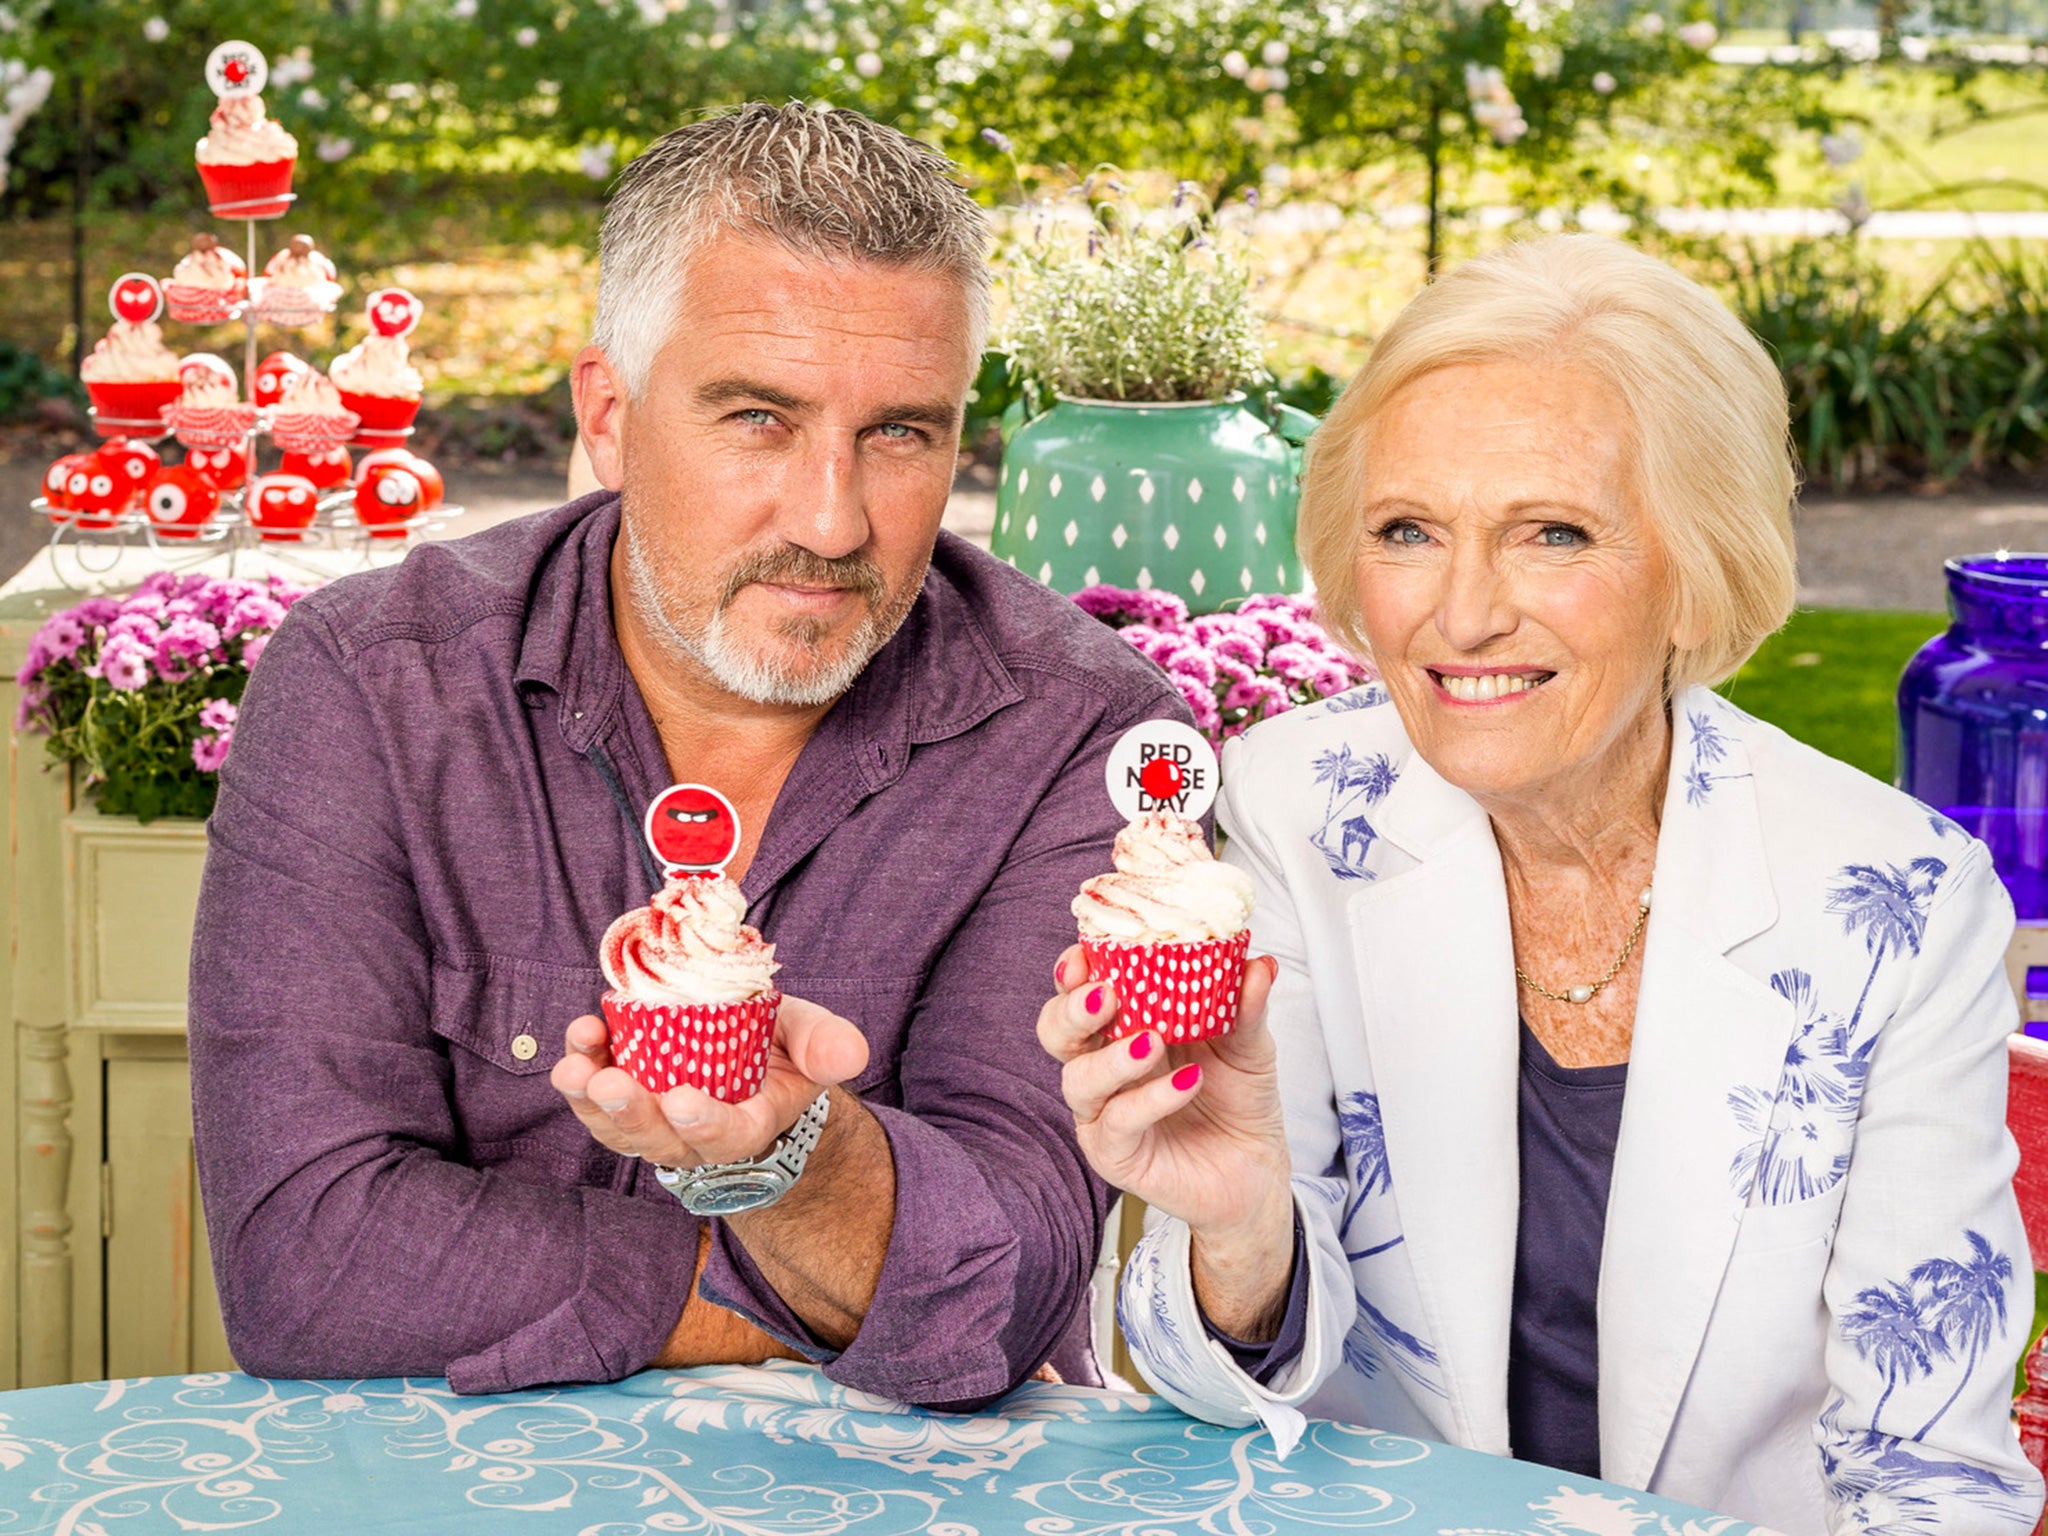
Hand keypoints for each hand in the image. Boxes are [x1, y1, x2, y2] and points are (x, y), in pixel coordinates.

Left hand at [551, 996, 869, 1167]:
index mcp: (747, 1125)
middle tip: (610, 1086)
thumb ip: (827, 1046)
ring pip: (617, 1127)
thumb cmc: (780, 1049)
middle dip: (632, 1116)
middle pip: (660, 1141)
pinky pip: (593, 1095)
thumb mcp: (810, 1040)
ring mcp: (652, 1120)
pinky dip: (582, 1065)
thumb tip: (851, 1055)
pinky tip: (580, 1038)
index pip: (727, 1137)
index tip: (682, 1099)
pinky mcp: (622, 1094)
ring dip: (590, 1102)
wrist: (747, 1047)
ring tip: (573, 1069)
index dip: (704, 1123)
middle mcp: (693, 1135)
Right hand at [1036, 946, 1293, 1245]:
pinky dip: (1150, 1098)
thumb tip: (1261, 963)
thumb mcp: (1248, 1045)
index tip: (1089, 954)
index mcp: (1122, 1026)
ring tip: (1151, 1042)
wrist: (1256, 1169)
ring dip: (1111, 1057)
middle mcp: (1102, 1065)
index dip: (1074, 970)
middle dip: (1071, 1009)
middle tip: (1106, 995)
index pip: (1079, 990)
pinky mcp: (1115, 1153)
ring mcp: (1103, 1111)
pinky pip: (1118, 1122)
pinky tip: (1187, 1081)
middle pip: (1056, 1031)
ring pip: (1079, 1079)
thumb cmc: (1239, 1098)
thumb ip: (1246, 1006)